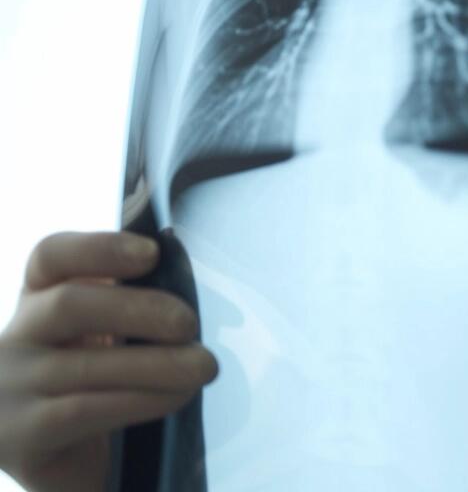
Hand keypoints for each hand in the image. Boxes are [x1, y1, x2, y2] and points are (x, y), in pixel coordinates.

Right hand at [0, 231, 218, 491]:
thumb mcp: (111, 338)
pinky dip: (141, 400)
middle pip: (66, 305)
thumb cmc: (101, 387)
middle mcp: (16, 337)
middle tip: (190, 324)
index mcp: (40, 300)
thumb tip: (185, 296)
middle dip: (138, 308)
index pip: (50, 257)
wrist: (70, 462)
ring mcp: (10, 387)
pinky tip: (176, 397)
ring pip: (84, 364)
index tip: (151, 253)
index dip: (99, 248)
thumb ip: (134, 310)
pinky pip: (85, 409)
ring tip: (203, 367)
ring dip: (157, 363)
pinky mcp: (20, 435)